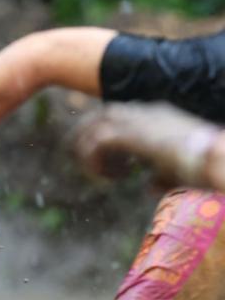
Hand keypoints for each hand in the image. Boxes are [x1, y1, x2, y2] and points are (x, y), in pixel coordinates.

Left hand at [74, 102, 220, 188]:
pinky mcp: (131, 135)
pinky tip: (113, 178)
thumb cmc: (205, 167)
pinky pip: (97, 142)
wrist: (216, 159)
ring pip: (95, 126)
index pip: (122, 114)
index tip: (116, 161)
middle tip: (86, 161)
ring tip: (101, 174)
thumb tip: (148, 187)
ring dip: (91, 150)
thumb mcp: (180, 172)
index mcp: (158, 115)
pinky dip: (96, 160)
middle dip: (89, 135)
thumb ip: (161, 177)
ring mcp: (137, 120)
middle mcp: (145, 112)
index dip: (110, 135)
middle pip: (103, 114)